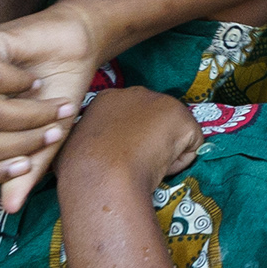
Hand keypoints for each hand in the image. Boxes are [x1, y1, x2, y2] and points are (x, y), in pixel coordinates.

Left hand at [0, 4, 105, 212]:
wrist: (75, 46)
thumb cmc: (57, 94)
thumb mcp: (45, 140)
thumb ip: (26, 171)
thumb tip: (9, 208)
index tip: (30, 163)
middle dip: (24, 143)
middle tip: (54, 132)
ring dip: (32, 115)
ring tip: (58, 108)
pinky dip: (22, 84)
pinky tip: (35, 80)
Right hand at [65, 85, 202, 196]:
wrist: (101, 174)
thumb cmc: (82, 169)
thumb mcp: (76, 148)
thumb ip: (89, 142)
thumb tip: (87, 154)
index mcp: (106, 99)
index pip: (130, 117)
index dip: (130, 140)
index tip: (122, 157)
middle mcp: (135, 93)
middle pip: (155, 120)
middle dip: (151, 142)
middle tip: (136, 164)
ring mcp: (161, 102)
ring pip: (174, 133)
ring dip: (165, 154)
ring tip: (143, 166)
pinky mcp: (183, 117)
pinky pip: (191, 146)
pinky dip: (179, 163)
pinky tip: (159, 167)